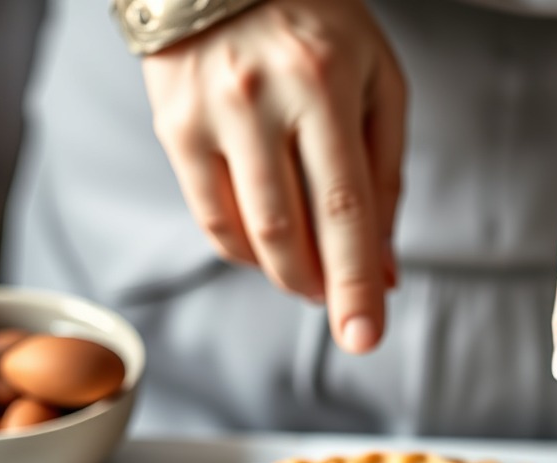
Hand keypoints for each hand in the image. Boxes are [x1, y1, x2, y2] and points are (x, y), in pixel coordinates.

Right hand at [142, 0, 405, 353]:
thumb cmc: (321, 23)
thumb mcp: (376, 84)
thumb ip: (385, 178)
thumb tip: (384, 272)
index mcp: (324, 82)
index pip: (343, 208)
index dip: (354, 282)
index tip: (363, 338)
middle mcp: (259, 97)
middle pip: (289, 232)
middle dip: (319, 288)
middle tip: (339, 308)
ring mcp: (206, 111)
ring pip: (245, 234)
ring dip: (285, 273)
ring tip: (309, 273)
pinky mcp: (172, 124)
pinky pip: (210, 217)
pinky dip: (245, 249)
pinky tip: (269, 245)